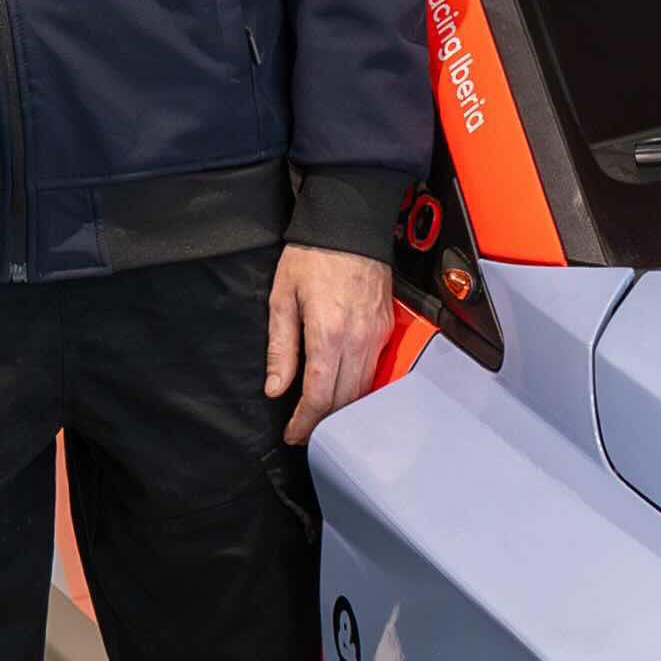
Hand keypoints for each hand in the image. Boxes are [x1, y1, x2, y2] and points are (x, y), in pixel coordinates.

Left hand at [260, 241, 398, 447]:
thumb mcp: (282, 298)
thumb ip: (281, 348)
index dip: (305, 422)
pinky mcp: (385, 330)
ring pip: (362, 390)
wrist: (349, 225)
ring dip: (341, 410)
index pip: (319, 396)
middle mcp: (357, 341)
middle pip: (344, 400)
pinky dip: (357, 389)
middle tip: (304, 434)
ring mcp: (376, 336)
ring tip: (320, 419)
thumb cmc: (312, 256)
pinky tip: (341, 393)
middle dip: (322, 423)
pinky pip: (373, 371)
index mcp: (328, 334)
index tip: (292, 434)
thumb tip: (276, 388)